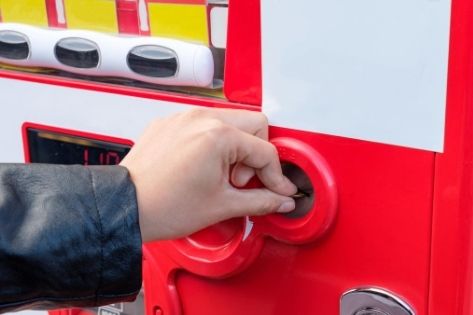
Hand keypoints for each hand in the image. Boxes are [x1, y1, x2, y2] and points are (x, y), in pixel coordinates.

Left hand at [120, 108, 296, 242]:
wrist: (124, 207)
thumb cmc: (162, 206)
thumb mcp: (222, 206)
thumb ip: (261, 200)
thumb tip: (281, 199)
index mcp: (218, 136)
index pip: (265, 150)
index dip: (276, 176)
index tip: (278, 190)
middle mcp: (201, 118)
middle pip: (254, 124)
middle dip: (256, 155)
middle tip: (241, 181)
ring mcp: (183, 117)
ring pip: (229, 121)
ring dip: (235, 147)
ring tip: (220, 175)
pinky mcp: (169, 122)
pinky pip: (203, 124)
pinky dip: (211, 142)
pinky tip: (202, 166)